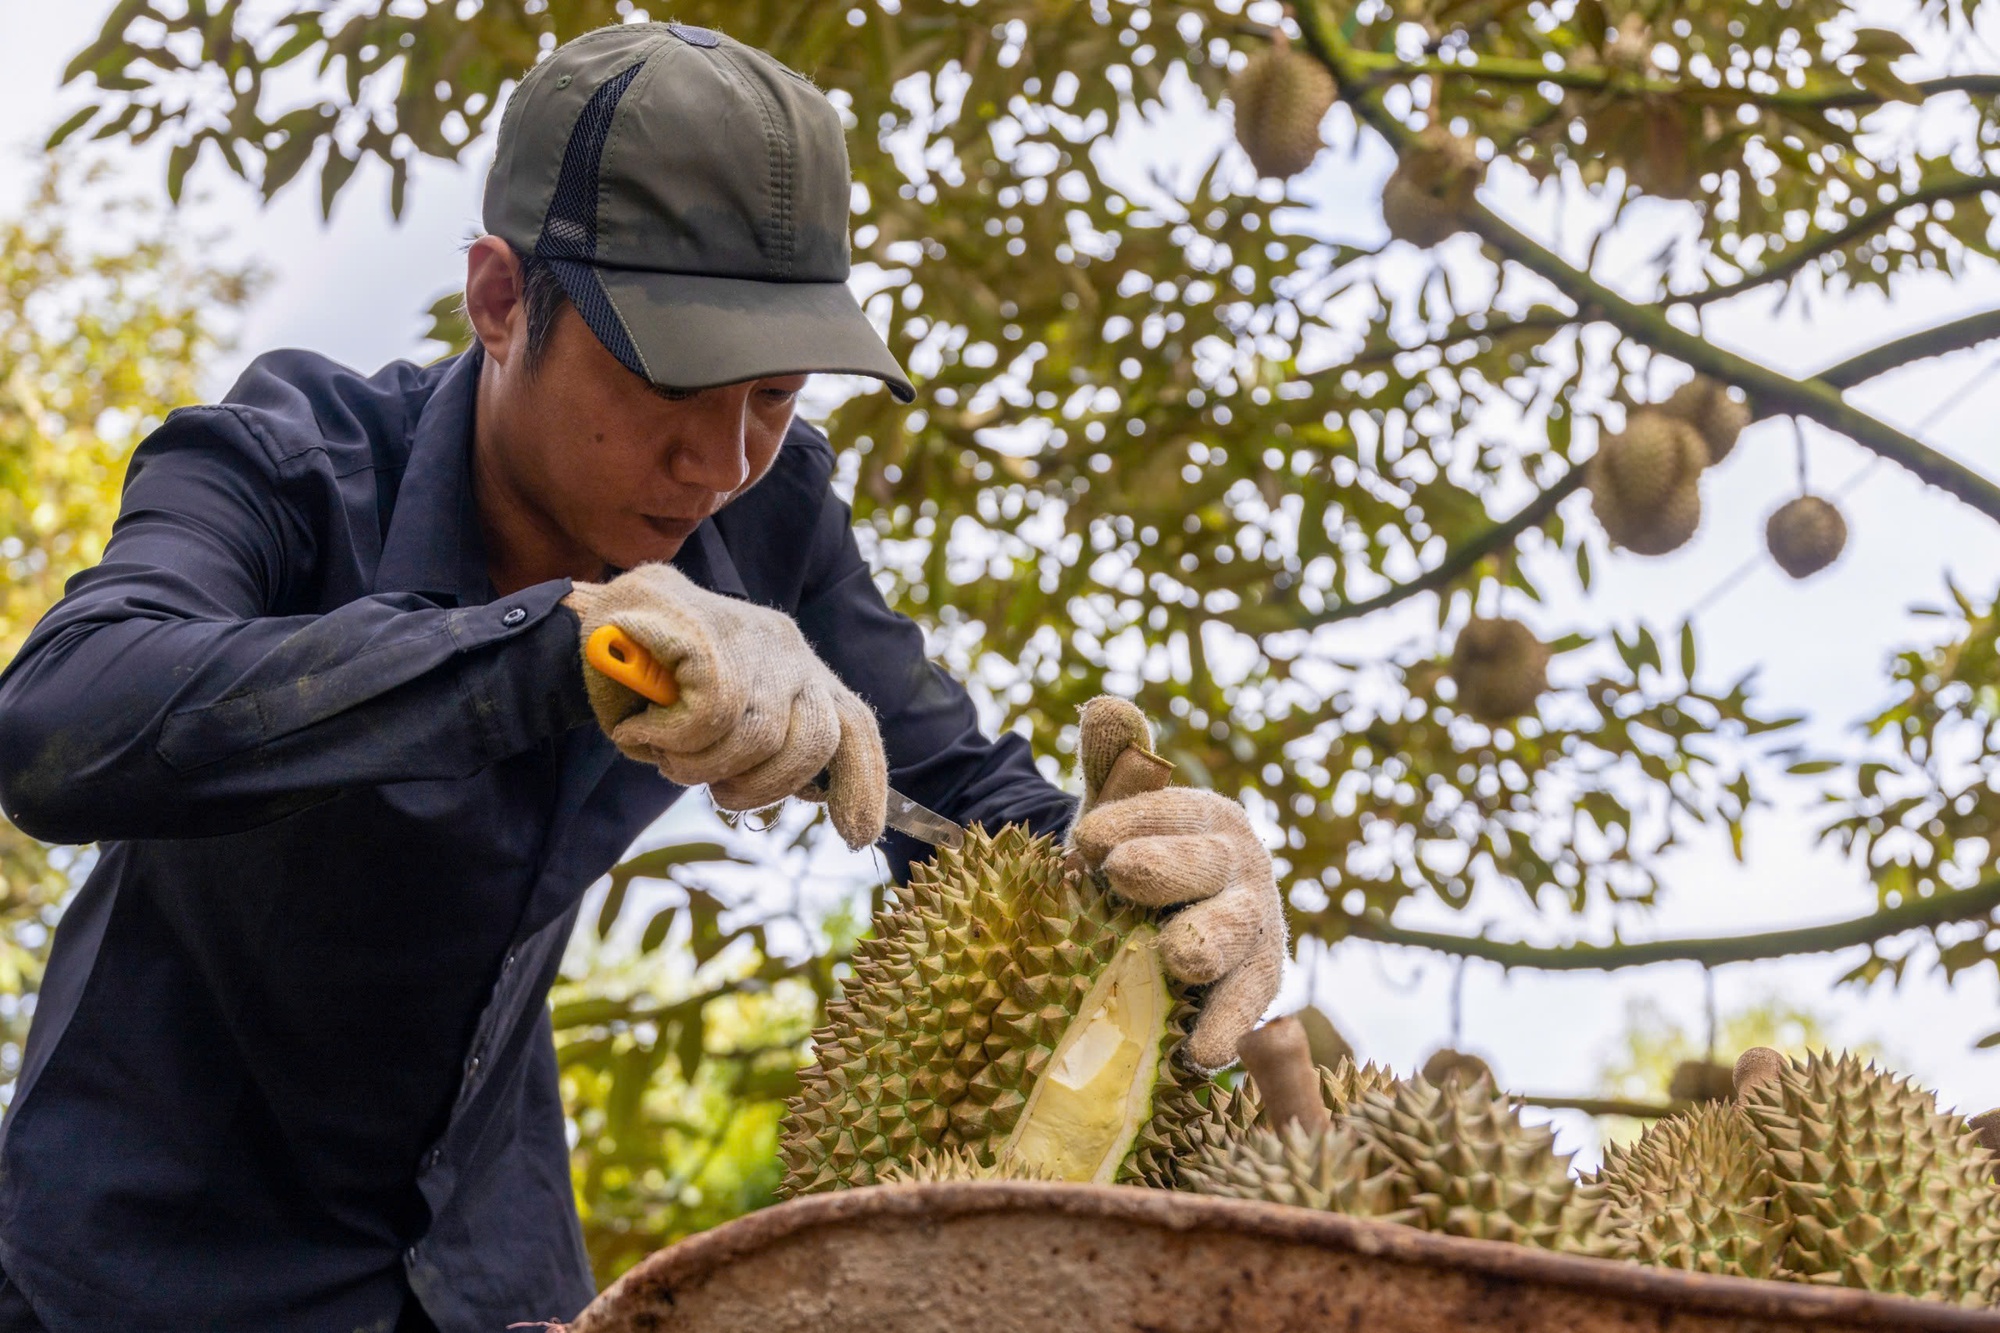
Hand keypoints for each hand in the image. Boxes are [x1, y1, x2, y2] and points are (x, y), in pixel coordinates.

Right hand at [564, 564, 887, 848]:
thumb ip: (766, 750)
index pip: (855, 725)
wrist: (587, 626)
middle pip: (815, 740)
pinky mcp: (706, 628)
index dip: (863, 784)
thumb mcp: (722, 725)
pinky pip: (713, 711)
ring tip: (666, 751)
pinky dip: (674, 735)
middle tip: (713, 788)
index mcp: (800, 671)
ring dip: (702, 765)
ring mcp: (750, 633)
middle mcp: (788, 648)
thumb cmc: (655, 688)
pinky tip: (644, 728)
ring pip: (758, 734)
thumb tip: (812, 792)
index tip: (858, 835)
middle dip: (761, 786)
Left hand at [1065, 696, 1285, 1071]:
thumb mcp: (1118, 807)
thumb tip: (1108, 707)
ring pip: (1238, 937)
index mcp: (1210, 817)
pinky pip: (1243, 1006)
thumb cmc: (1135, 854)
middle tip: (1124, 875)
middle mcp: (1241, 870)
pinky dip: (1224, 1028)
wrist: (1155, 922)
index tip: (1085, 838)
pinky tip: (1199, 1053)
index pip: (1174, 812)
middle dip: (1169, 869)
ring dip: (1208, 946)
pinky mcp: (1250, 988)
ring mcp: (1253, 931)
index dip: (1134, 820)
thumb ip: (1113, 759)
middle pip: (1208, 868)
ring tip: (1176, 957)